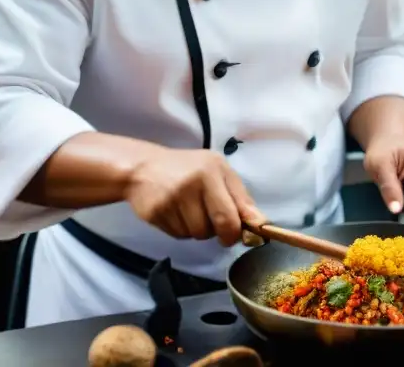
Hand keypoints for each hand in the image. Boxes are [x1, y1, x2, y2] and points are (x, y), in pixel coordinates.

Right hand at [124, 148, 264, 245]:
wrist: (143, 168)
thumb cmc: (188, 168)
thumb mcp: (218, 172)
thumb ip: (240, 197)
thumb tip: (260, 223)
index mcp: (211, 171)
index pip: (230, 215)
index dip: (237, 231)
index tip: (240, 234)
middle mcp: (191, 185)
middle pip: (214, 228)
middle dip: (221, 235)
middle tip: (218, 227)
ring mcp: (171, 200)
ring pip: (197, 235)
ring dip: (199, 230)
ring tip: (192, 211)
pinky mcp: (155, 214)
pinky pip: (179, 235)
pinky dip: (182, 230)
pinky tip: (177, 213)